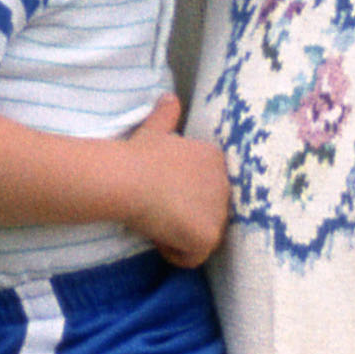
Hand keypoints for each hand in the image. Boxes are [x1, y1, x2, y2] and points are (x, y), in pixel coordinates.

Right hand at [106, 92, 232, 272]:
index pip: (206, 189)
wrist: (129, 179)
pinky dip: (175, 254)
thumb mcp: (154, 129)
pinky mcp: (208, 236)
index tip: (160, 194)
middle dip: (186, 217)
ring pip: (202, 236)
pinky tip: (159, 237)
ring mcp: (219, 212)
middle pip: (208, 213)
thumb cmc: (137, 156)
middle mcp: (225, 184)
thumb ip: (167, 114)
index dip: (182, 196)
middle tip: (158, 211)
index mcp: (215, 159)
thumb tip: (169, 96)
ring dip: (180, 236)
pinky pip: (194, 257)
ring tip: (157, 222)